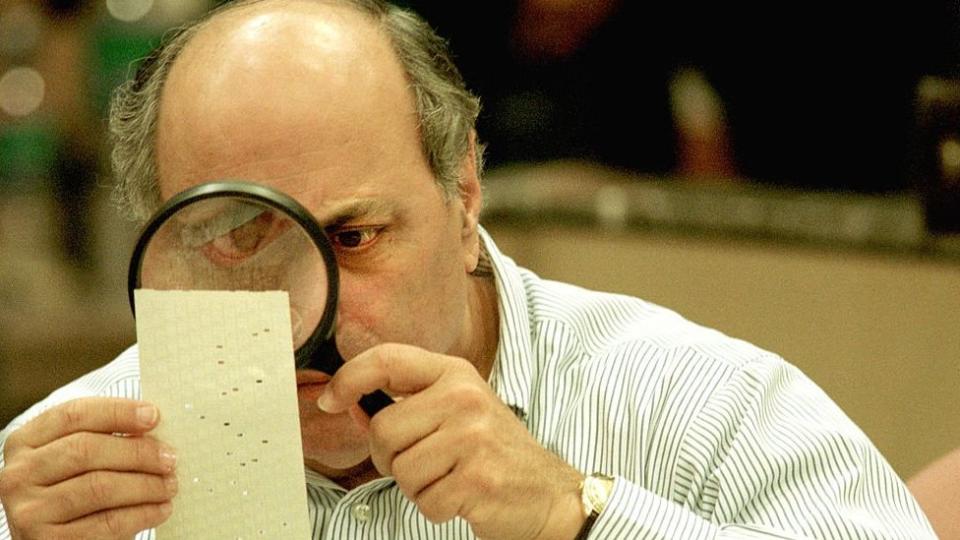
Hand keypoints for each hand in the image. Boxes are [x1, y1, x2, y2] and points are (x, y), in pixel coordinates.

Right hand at [0, 398, 177, 538]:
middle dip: (137, 452)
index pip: (73, 415)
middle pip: (86, 450)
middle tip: (170, 458)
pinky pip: (106, 523)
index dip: (118, 412)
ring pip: (99, 487)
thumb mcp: (74, 458)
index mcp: (24, 442)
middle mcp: (19, 475)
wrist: (51, 539)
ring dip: (146, 485)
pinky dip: (141, 514)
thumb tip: (151, 421)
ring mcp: (29, 511)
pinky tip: (160, 508)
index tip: (154, 416)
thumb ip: (102, 436)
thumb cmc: (72, 487)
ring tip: (169, 484)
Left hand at [317, 343, 585, 539]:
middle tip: (424, 463)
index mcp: (455, 374)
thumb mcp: (456, 411)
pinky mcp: (477, 478)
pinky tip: (462, 497)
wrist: (549, 494)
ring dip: (417, 486)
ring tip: (449, 478)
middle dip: (390, 457)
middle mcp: (464, 397)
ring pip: (400, 469)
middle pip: (383, 429)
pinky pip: (422, 501)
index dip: (349, 377)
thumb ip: (407, 403)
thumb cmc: (494, 452)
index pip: (388, 359)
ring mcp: (473, 437)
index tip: (330, 398)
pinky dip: (436, 508)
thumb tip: (347, 401)